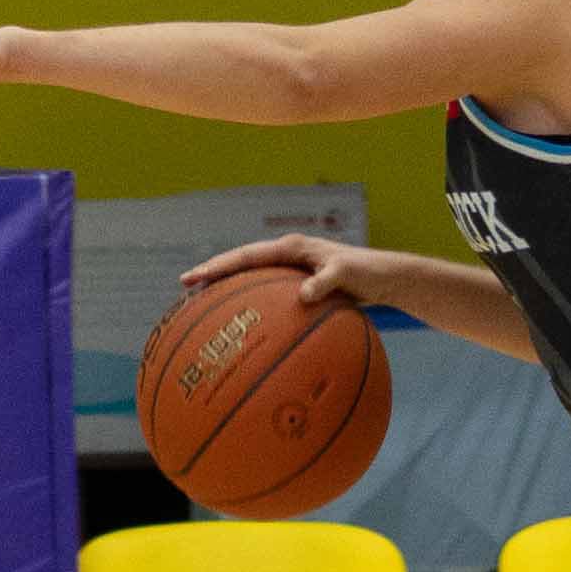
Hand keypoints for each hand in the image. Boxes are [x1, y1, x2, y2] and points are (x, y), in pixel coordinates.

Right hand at [177, 232, 389, 312]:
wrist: (386, 277)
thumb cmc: (368, 273)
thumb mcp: (349, 275)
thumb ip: (326, 282)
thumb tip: (303, 296)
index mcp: (292, 248)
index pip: (246, 256)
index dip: (218, 266)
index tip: (194, 277)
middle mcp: (287, 254)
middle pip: (241, 263)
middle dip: (213, 273)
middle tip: (184, 286)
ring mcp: (291, 269)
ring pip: (251, 276)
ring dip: (228, 287)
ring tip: (202, 304)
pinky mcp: (297, 282)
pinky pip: (267, 292)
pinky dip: (251, 302)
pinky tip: (243, 324)